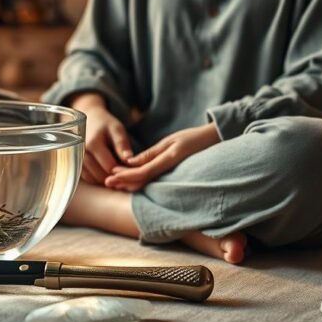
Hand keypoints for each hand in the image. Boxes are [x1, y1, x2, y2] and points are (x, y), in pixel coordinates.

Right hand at [70, 93, 132, 185]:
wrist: (88, 119)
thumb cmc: (105, 124)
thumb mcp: (116, 129)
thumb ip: (122, 144)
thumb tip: (129, 160)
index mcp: (93, 143)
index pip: (109, 167)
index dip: (122, 170)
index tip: (129, 168)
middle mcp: (80, 153)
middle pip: (100, 175)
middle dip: (114, 176)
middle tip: (124, 171)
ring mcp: (75, 159)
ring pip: (93, 179)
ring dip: (105, 179)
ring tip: (115, 170)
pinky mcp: (74, 163)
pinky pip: (87, 178)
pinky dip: (97, 178)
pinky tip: (105, 171)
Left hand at [105, 123, 220, 191]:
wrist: (215, 141)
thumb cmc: (194, 138)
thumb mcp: (171, 141)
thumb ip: (151, 153)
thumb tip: (130, 162)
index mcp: (169, 160)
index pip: (143, 172)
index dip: (126, 176)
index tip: (111, 176)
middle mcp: (169, 169)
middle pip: (142, 180)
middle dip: (124, 182)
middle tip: (106, 183)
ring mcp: (171, 173)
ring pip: (147, 182)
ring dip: (130, 182)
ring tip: (114, 182)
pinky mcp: (171, 173)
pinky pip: (153, 178)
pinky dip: (139, 179)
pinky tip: (129, 179)